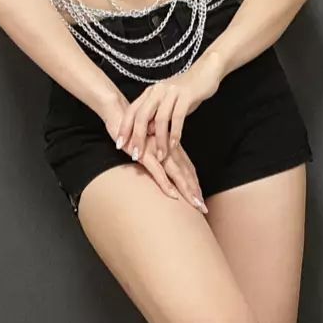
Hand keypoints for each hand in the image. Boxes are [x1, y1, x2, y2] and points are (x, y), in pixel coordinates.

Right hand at [101, 96, 208, 213]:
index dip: (195, 184)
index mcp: (171, 147)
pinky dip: (166, 183)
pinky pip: (157, 171)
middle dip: (195, 192)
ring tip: (195, 204)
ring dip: (186, 190)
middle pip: (186, 174)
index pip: (188, 168)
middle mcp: (168, 149)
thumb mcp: (149, 144)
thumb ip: (159, 154)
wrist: (119, 113)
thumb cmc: (133, 130)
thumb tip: (165, 171)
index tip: (201, 199)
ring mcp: (157, 151)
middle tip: (204, 208)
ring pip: (176, 174)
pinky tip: (173, 194)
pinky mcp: (144, 153)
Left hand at [112, 53, 224, 163]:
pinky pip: (178, 117)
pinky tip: (174, 145)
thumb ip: (157, 116)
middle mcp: (157, 91)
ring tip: (160, 156)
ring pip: (160, 119)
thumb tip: (147, 133)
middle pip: (142, 116)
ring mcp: (171, 92)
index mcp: (150, 92)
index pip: (132, 111)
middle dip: (137, 137)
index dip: (124, 128)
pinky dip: (175, 133)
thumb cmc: (186, 90)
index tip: (120, 145)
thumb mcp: (168, 103)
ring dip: (159, 140)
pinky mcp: (186, 95)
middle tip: (136, 155)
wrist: (206, 71)